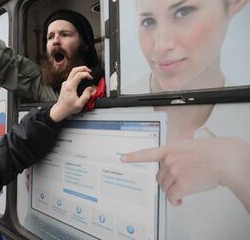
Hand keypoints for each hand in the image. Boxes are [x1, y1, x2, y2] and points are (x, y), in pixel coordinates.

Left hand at [50, 66, 93, 121]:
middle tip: (89, 71)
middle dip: (83, 68)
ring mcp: (65, 83)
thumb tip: (90, 89)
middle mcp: (67, 84)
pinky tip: (82, 78)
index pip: (78, 75)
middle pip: (74, 70)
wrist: (60, 110)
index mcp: (70, 87)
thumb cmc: (68, 108)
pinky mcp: (65, 85)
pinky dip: (77, 74)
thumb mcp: (80, 104)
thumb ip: (86, 96)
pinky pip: (71, 76)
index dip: (86, 74)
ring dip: (80, 70)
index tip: (91, 78)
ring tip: (86, 73)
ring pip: (72, 72)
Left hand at [121, 137, 249, 208]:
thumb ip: (178, 155)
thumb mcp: (189, 147)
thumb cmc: (212, 152)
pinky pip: (171, 196)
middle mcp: (169, 160)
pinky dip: (174, 200)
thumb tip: (174, 168)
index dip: (134, 156)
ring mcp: (174, 171)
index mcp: (170, 149)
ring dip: (172, 191)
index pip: (147, 153)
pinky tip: (179, 200)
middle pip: (160, 176)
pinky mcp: (181, 184)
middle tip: (178, 182)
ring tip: (182, 191)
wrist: (224, 159)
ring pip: (165, 187)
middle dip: (167, 181)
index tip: (123, 157)